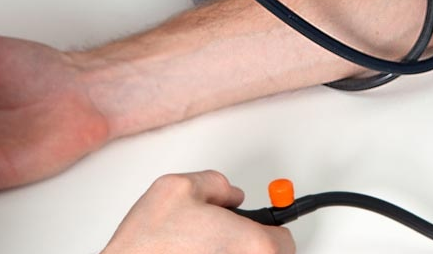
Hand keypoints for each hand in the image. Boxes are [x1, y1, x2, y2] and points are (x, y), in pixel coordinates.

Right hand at [102, 171, 293, 253]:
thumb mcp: (179, 188)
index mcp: (252, 244)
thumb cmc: (148, 244)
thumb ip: (216, 184)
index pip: (284, 240)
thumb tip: (229, 194)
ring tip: (206, 247)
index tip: (259, 225)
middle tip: (229, 236)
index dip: (268, 227)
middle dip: (253, 244)